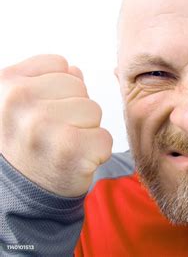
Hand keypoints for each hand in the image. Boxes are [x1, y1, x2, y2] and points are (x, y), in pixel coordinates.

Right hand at [0, 55, 111, 196]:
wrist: (21, 195)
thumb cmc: (27, 145)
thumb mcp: (21, 106)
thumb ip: (46, 81)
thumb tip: (75, 70)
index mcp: (6, 84)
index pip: (60, 65)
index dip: (60, 89)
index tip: (44, 113)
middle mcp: (19, 101)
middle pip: (80, 87)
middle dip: (75, 109)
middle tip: (54, 133)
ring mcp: (43, 125)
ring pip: (94, 110)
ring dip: (86, 130)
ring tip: (62, 146)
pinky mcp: (70, 149)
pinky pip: (105, 137)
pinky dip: (97, 152)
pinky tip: (75, 161)